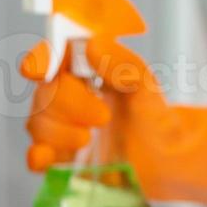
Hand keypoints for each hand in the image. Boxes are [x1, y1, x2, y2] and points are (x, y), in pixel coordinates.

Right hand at [18, 0, 206, 206]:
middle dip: (68, 104)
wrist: (170, 159)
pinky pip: (37, 158)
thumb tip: (92, 45)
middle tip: (102, 117)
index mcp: (82, 73)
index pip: (50, 60)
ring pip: (37, 124)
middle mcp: (67, 100)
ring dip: (58, 131)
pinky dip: (37, 157)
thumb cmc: (156, 116)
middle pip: (44, 94)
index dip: (38, 61)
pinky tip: (46, 158)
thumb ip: (119, 63)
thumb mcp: (144, 84)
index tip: (36, 70)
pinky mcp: (63, 161)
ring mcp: (62, 130)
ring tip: (87, 139)